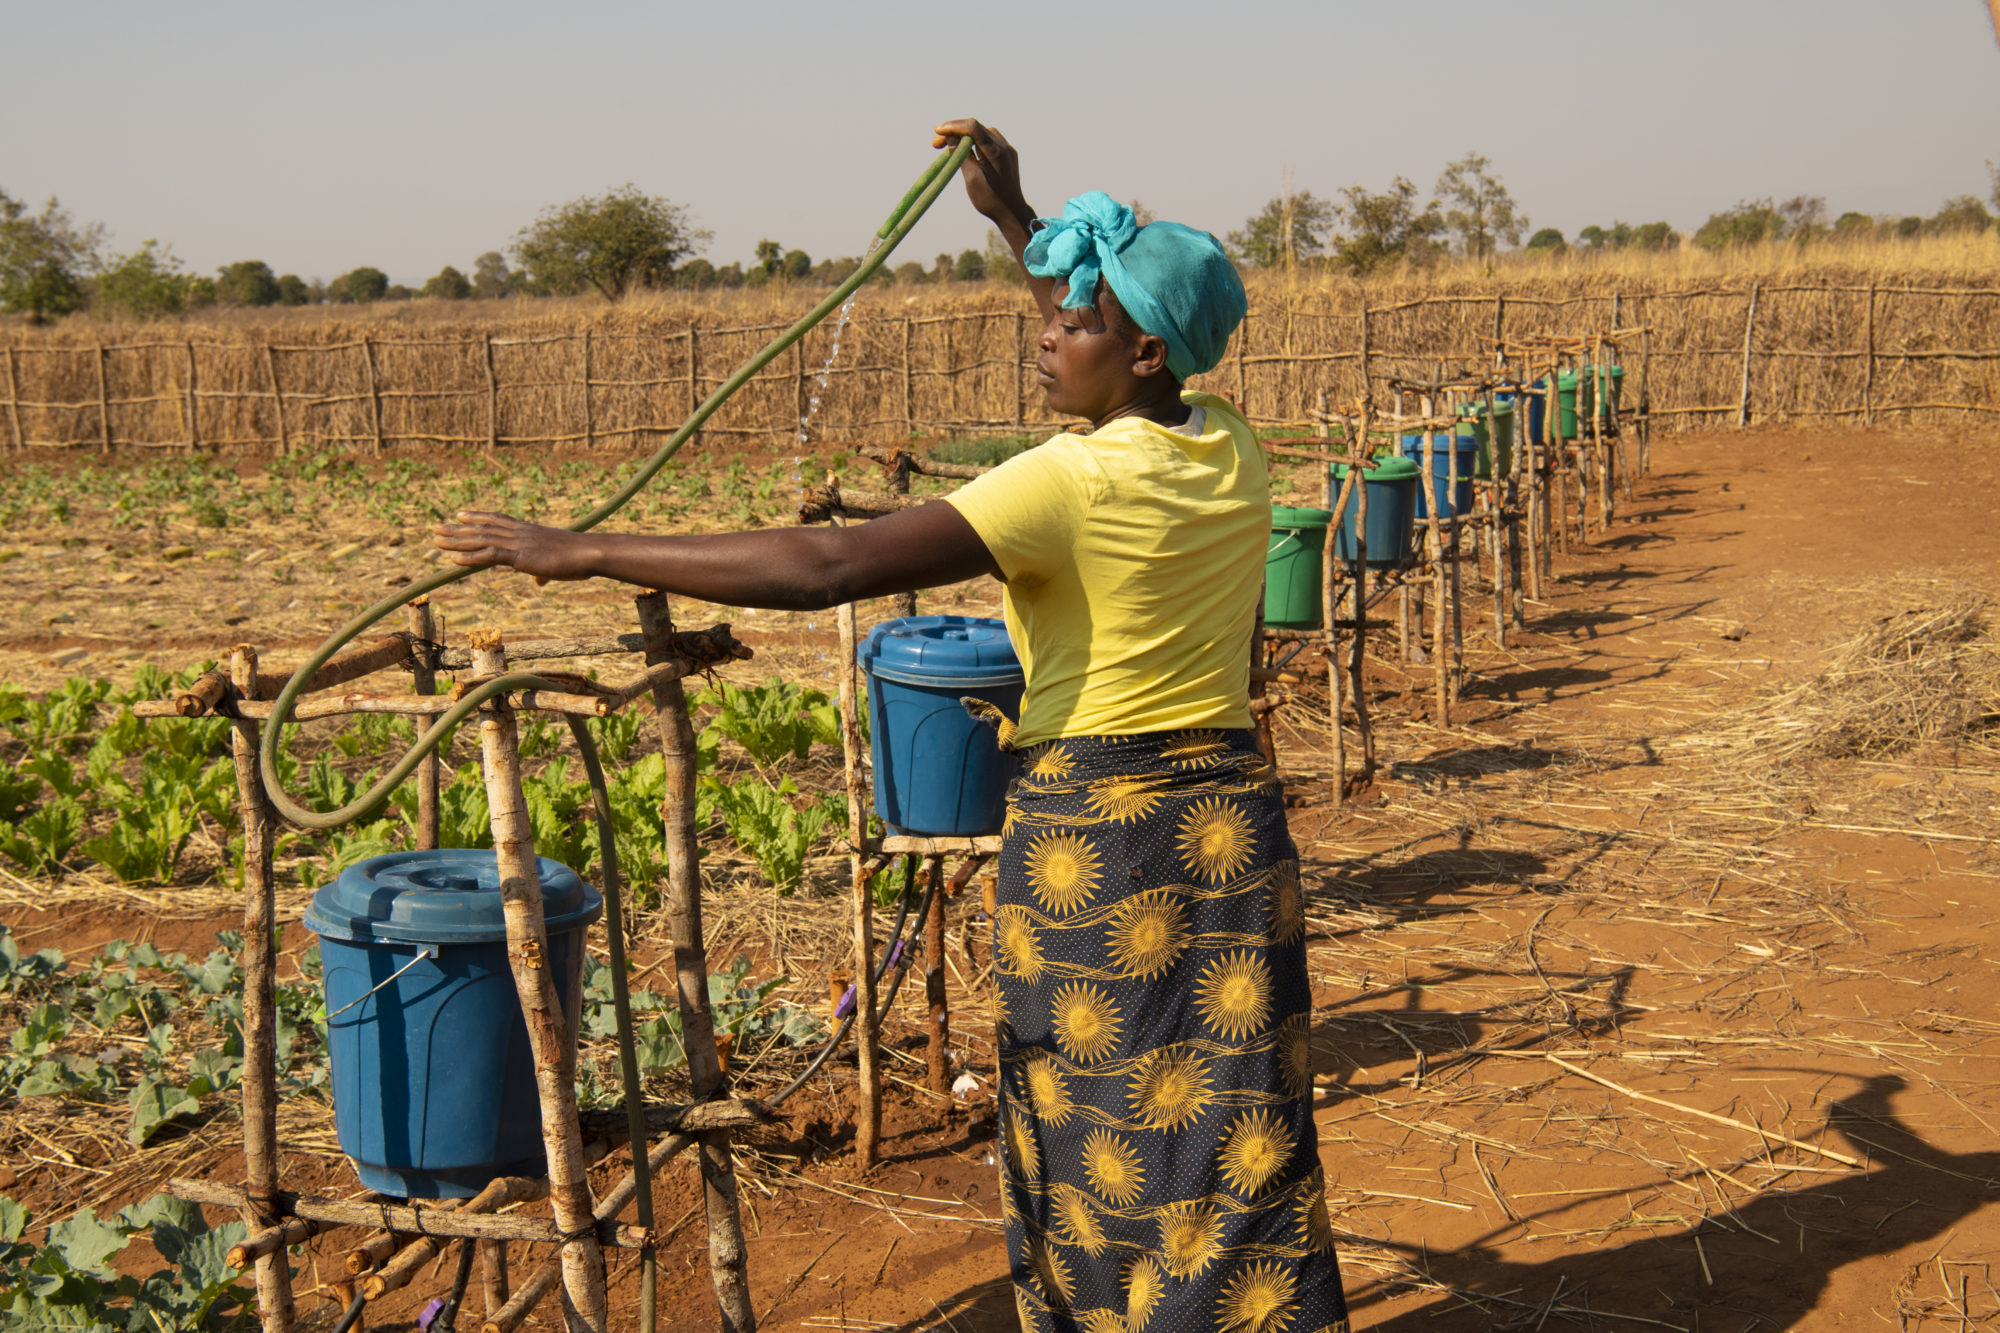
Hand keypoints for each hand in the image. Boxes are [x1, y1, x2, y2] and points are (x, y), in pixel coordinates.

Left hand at [430, 512, 596, 583]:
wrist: (588, 553)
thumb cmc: (578, 559)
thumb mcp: (557, 564)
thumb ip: (543, 571)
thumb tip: (540, 581)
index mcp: (528, 531)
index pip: (497, 520)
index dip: (477, 517)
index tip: (459, 515)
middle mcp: (519, 533)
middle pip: (482, 528)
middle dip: (457, 529)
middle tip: (436, 528)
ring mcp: (518, 543)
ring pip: (481, 539)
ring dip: (456, 540)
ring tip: (435, 539)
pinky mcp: (520, 556)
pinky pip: (490, 556)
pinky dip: (470, 557)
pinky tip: (454, 559)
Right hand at [932, 119, 1031, 228]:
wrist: (1012, 213)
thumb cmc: (990, 200)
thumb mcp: (971, 178)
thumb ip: (961, 155)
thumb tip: (950, 136)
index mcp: (995, 152)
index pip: (972, 127)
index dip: (953, 126)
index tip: (937, 131)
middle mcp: (1004, 146)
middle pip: (976, 128)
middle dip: (955, 132)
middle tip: (936, 144)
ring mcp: (1007, 149)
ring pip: (982, 133)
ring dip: (964, 136)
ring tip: (948, 146)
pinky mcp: (1007, 154)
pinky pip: (988, 141)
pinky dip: (974, 141)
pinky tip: (964, 150)